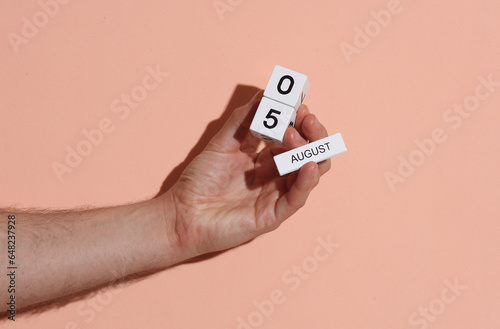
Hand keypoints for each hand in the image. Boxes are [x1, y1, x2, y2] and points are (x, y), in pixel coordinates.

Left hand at [163, 90, 331, 257]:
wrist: (181, 213)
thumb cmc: (199, 181)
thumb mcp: (222, 142)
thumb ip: (243, 119)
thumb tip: (265, 94)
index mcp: (265, 159)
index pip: (293, 138)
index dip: (298, 122)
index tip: (297, 105)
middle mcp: (275, 176)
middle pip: (307, 154)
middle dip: (311, 134)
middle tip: (305, 118)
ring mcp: (276, 195)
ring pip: (308, 173)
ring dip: (309, 152)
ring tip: (295, 138)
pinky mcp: (272, 215)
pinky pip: (296, 198)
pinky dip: (305, 181)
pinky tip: (307, 164)